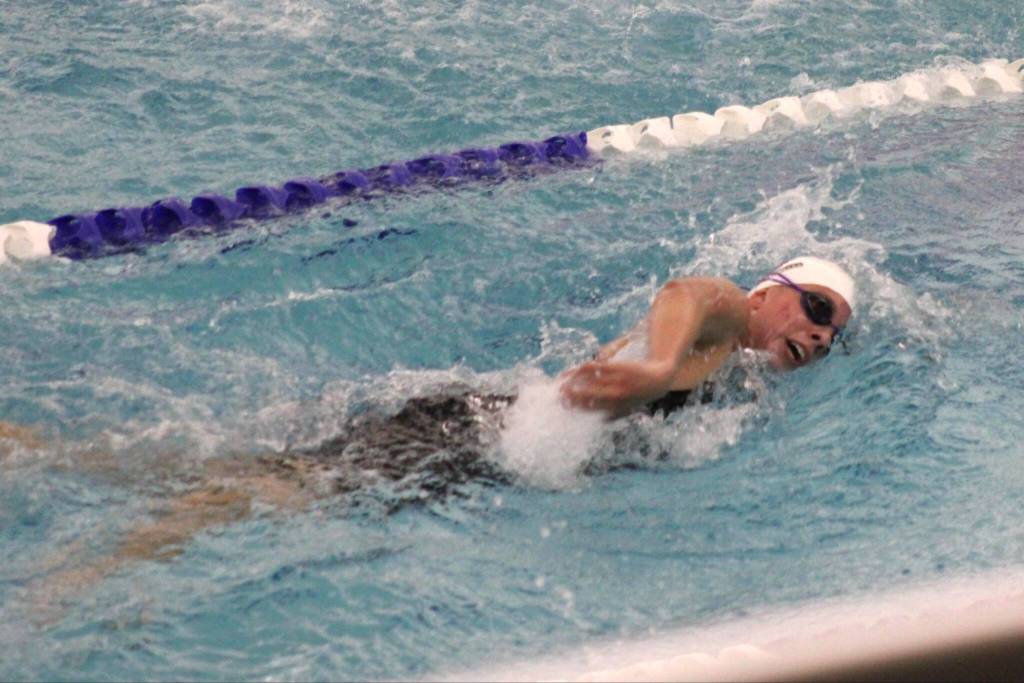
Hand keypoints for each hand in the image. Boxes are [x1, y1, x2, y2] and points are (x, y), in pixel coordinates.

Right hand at [558, 359, 673, 413]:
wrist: (661, 379)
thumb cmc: (642, 395)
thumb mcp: (629, 409)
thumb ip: (613, 416)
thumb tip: (599, 422)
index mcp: (615, 408)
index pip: (588, 408)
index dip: (573, 407)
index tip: (562, 405)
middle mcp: (614, 396)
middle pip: (585, 395)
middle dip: (568, 396)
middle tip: (557, 394)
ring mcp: (616, 381)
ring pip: (586, 380)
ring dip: (571, 381)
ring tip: (561, 382)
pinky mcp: (617, 368)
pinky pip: (594, 368)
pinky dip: (580, 369)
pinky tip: (573, 370)